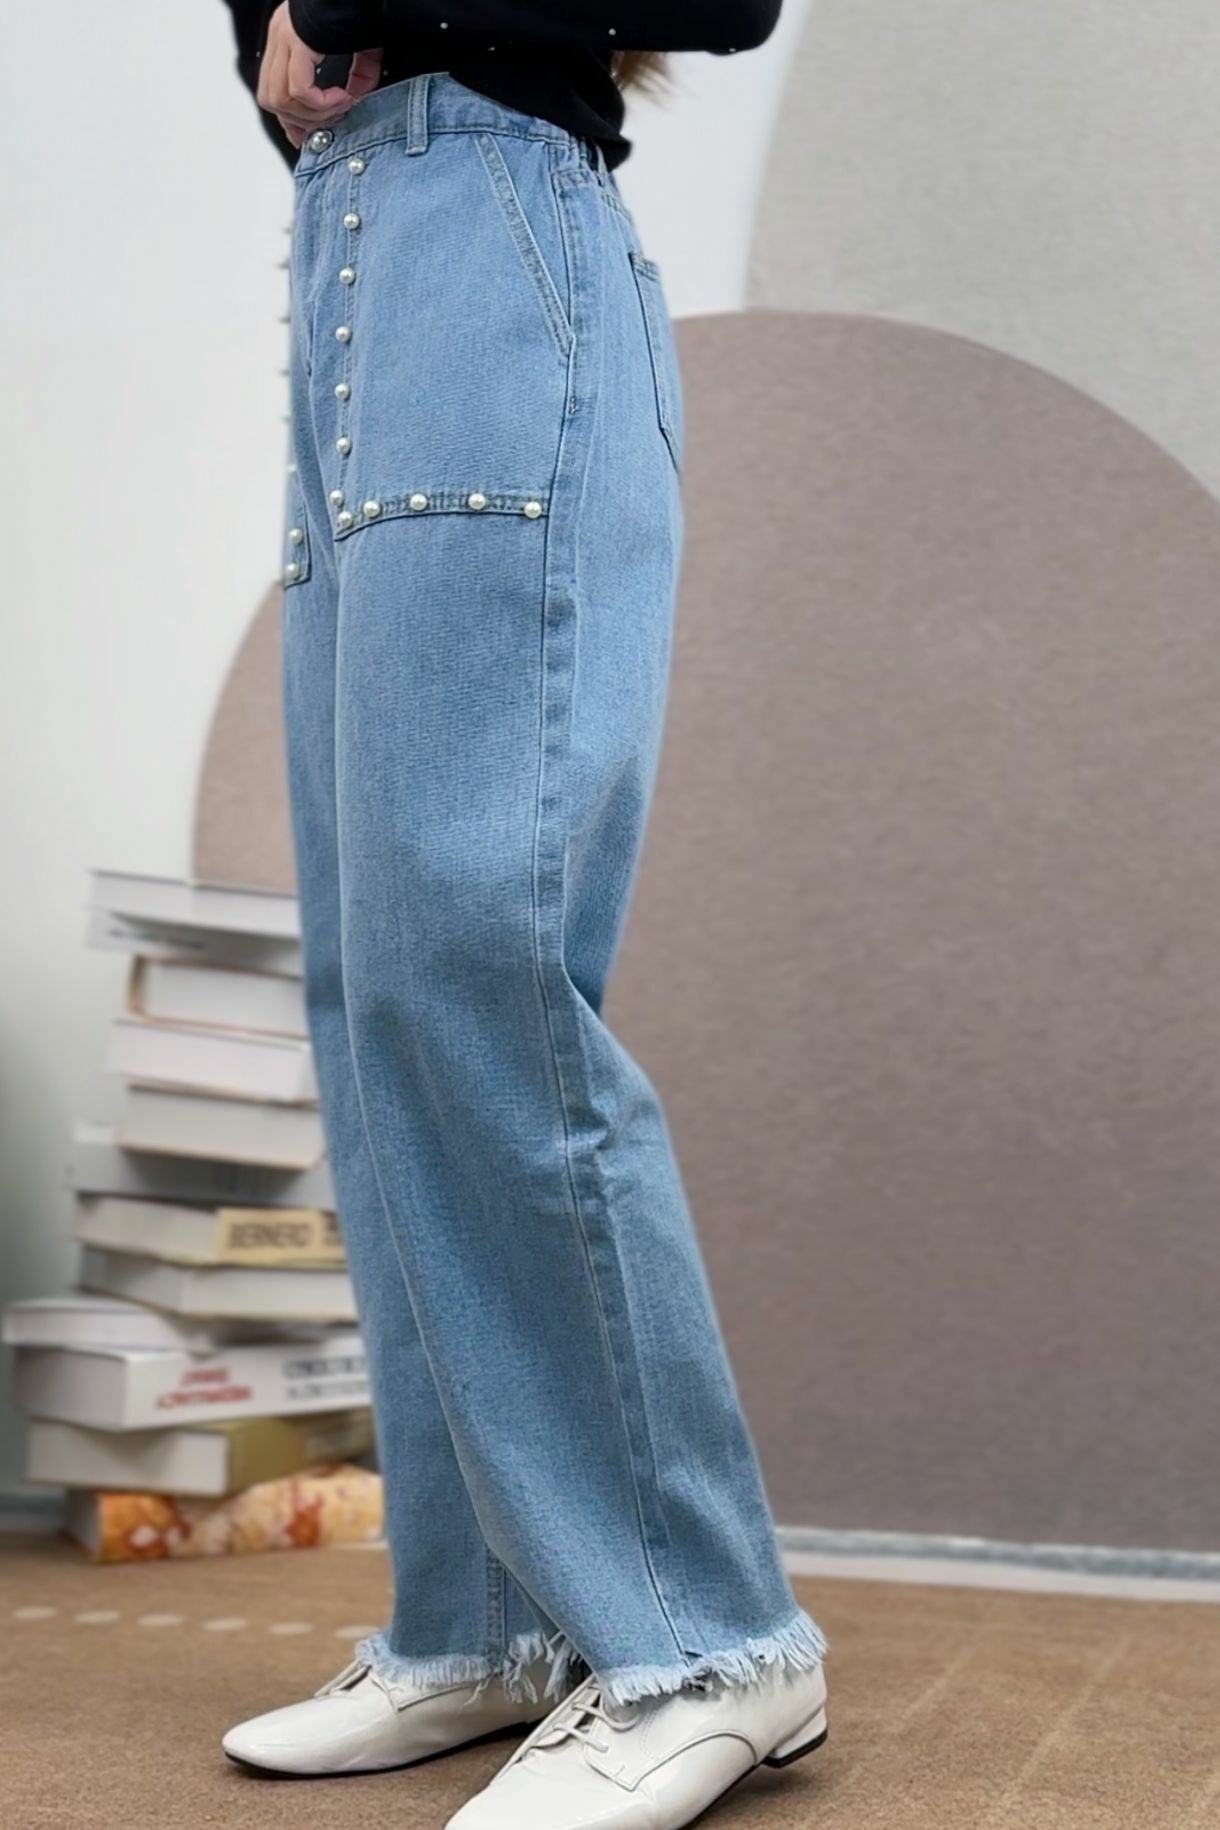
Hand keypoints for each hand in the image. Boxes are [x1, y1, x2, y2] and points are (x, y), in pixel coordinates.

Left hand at [257, 2, 382, 147]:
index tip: (312, 135)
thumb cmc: (360, 9)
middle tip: (334, 116)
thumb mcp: (359, 49)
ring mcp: (284, 37)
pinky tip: (344, 98)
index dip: (291, 120)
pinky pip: (299, 90)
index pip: (273, 90)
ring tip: (342, 107)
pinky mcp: (296, 40)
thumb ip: (358, 75)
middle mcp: (279, 37)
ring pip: (281, 100)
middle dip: (303, 121)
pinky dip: (321, 104)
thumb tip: (357, 99)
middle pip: (270, 100)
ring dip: (315, 114)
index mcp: (287, 37)